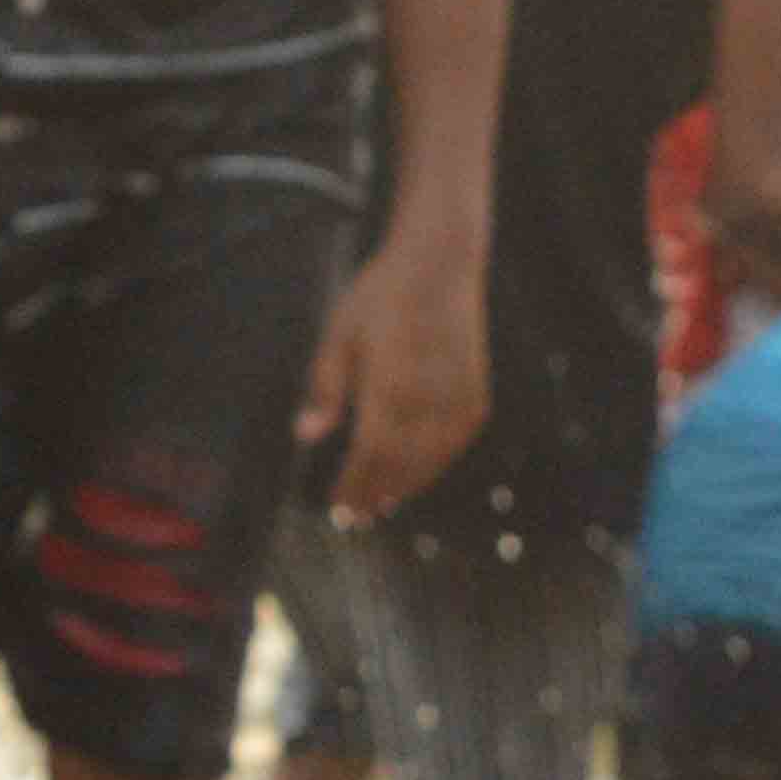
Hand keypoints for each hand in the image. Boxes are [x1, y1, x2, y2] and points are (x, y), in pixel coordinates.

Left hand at [304, 225, 489, 523]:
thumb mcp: (340, 334)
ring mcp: (456, 393)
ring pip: (432, 456)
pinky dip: (438, 461)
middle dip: (377, 492)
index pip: (370, 454)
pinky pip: (456, 438)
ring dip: (408, 484)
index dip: (354, 486)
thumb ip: (325, 387)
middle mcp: (427, 396)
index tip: (337, 509)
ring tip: (385, 503)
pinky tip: (421, 471)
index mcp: (390, 384)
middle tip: (355, 518)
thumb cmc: (381, 295)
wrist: (441, 261)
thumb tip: (305, 435)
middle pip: (401, 463)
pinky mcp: (475, 388)